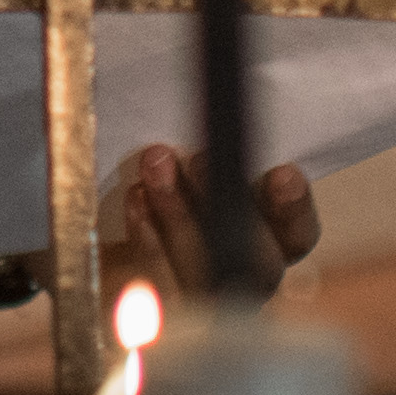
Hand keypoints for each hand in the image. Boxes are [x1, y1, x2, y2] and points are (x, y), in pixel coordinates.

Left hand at [98, 141, 320, 299]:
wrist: (99, 245)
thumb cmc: (164, 182)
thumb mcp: (195, 162)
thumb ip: (217, 144)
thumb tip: (221, 80)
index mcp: (269, 243)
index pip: (297, 233)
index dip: (293, 207)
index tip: (282, 173)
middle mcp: (241, 280)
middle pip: (255, 262)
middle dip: (229, 205)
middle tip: (203, 159)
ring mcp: (199, 302)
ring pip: (203, 271)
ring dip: (179, 212)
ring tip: (155, 163)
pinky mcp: (154, 314)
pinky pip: (156, 282)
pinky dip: (147, 236)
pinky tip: (137, 200)